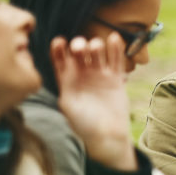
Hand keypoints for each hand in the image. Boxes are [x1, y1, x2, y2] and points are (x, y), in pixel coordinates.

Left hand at [51, 33, 135, 170]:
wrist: (107, 136)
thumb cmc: (83, 124)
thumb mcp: (67, 106)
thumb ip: (65, 85)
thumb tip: (63, 67)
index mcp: (67, 81)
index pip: (61, 59)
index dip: (59, 48)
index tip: (60, 41)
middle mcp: (82, 75)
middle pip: (79, 52)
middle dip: (79, 45)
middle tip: (81, 48)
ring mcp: (99, 76)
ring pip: (97, 53)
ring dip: (96, 45)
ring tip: (97, 47)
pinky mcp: (116, 79)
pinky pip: (116, 60)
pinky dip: (116, 48)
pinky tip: (113, 38)